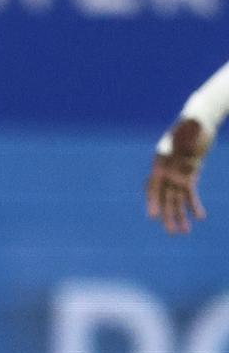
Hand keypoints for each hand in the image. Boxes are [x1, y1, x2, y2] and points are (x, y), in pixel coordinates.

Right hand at [147, 117, 210, 234]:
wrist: (199, 120)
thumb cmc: (194, 121)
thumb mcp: (192, 125)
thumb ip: (189, 132)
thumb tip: (191, 139)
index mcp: (161, 160)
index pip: (153, 185)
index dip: (152, 201)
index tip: (153, 216)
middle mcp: (165, 170)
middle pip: (163, 197)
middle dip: (167, 215)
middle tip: (170, 233)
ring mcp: (176, 174)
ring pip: (175, 199)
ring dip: (178, 216)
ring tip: (183, 233)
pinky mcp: (188, 175)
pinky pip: (188, 194)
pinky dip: (192, 205)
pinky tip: (199, 217)